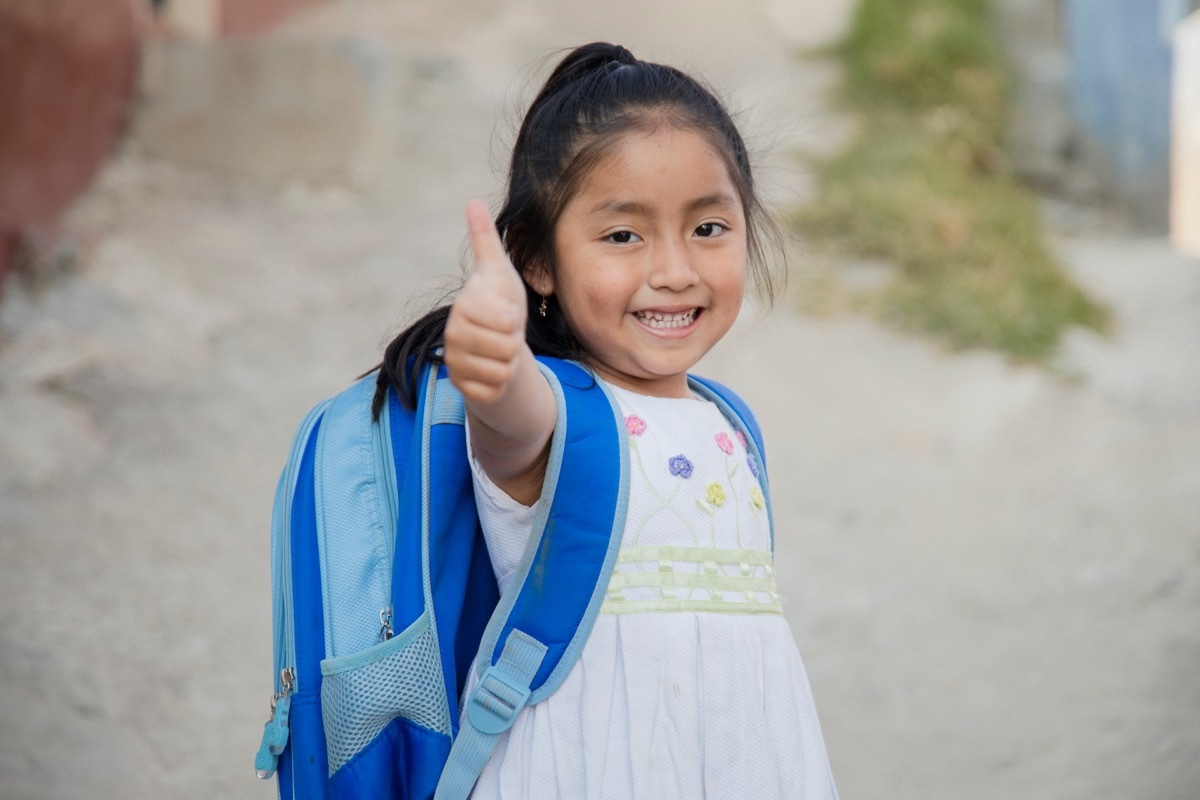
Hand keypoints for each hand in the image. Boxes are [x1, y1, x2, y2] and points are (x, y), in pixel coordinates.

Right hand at [444, 200, 529, 405]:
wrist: (497, 345)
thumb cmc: (500, 304)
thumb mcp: (498, 272)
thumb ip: (486, 240)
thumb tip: (473, 202)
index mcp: (463, 307)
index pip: (507, 321)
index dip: (514, 319)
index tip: (504, 313)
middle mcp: (453, 336)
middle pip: (506, 347)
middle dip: (513, 343)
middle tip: (504, 335)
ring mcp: (456, 364)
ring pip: (502, 371)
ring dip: (509, 363)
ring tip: (500, 351)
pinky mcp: (464, 389)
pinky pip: (496, 390)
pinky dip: (503, 384)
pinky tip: (494, 372)